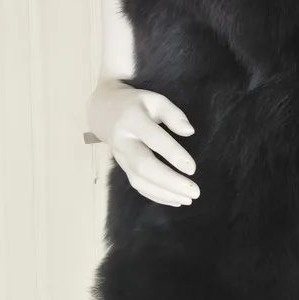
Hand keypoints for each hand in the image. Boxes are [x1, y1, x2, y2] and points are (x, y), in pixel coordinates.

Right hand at [86, 78, 199, 206]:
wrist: (104, 112)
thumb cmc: (136, 104)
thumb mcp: (154, 99)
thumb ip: (172, 114)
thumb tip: (189, 132)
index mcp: (132, 120)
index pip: (153, 138)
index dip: (172, 154)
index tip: (192, 168)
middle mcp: (123, 141)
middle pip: (143, 166)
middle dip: (169, 181)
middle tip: (194, 191)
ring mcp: (121, 158)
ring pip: (139, 180)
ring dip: (164, 193)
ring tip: (188, 199)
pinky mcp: (123, 168)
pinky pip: (137, 186)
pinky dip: (156, 196)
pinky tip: (175, 200)